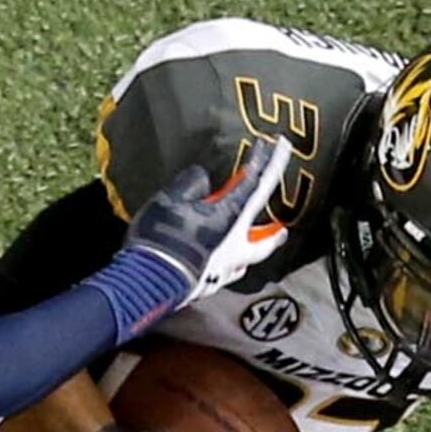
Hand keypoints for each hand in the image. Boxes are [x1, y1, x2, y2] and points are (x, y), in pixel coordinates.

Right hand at [113, 141, 295, 333]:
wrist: (147, 284)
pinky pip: (229, 273)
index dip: (270, 162)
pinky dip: (232, 266)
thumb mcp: (170, 200)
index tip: (279, 144)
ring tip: (251, 250)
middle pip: (266, 238)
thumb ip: (190, 184)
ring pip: (248, 261)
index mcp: (230, 220)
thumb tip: (201, 178)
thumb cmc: (161, 239)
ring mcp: (223, 271)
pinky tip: (225, 265)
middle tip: (283, 227)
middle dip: (276, 230)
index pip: (257, 184)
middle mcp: (235, 248)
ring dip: (254, 252)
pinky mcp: (208, 287)